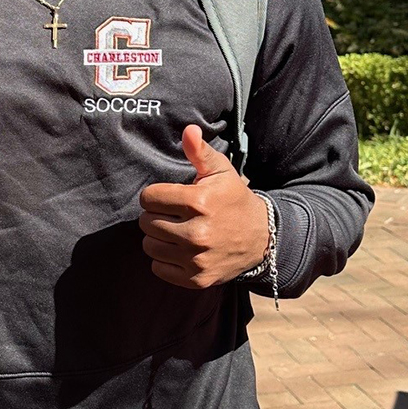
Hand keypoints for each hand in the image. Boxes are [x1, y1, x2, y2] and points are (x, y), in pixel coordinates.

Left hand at [139, 126, 268, 289]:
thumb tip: (188, 129)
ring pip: (150, 246)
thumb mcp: (221, 171)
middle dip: (155, 216)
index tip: (168, 197)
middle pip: (146, 222)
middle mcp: (197, 233)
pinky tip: (179, 250)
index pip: (149, 198)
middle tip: (172, 215)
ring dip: (157, 238)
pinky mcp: (197, 279)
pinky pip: (158, 269)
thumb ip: (199, 151)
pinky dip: (164, 260)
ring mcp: (197, 259)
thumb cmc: (233, 199)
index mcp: (200, 202)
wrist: (261, 238)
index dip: (155, 195)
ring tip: (173, 231)